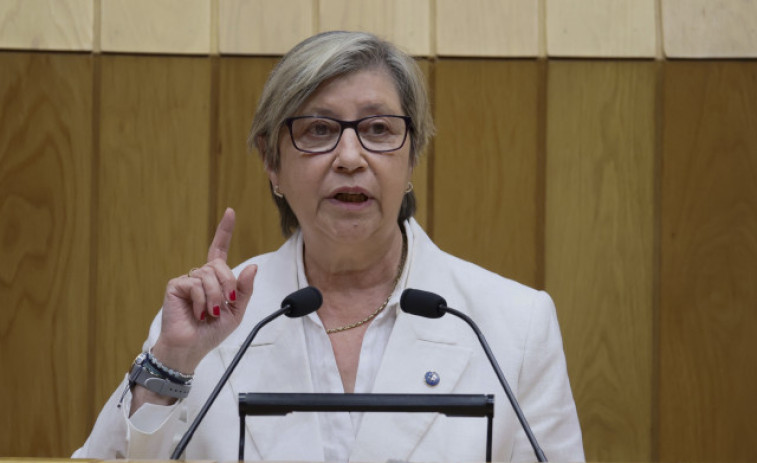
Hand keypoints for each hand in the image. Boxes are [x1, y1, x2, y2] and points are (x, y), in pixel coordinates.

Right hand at [152, 208, 256, 373]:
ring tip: (208, 313)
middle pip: (220, 266)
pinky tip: (196, 313)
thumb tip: (252, 267)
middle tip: (223, 307)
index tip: (230, 211)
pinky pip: (195, 284)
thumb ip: (244, 290)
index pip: (219, 249)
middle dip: (227, 286)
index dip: (224, 230)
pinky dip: (200, 301)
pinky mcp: (175, 286)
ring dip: (214, 298)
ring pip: (208, 275)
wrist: (191, 348)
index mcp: (215, 279)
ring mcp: (187, 280)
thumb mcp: (236, 312)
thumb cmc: (211, 332)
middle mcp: (200, 276)